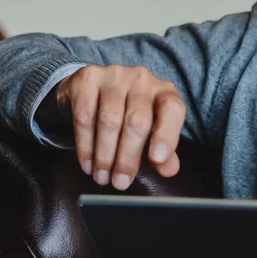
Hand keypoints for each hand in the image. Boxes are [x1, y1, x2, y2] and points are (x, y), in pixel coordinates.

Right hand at [55, 65, 184, 189]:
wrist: (91, 90)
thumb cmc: (126, 114)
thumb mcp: (149, 133)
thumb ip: (162, 152)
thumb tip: (169, 169)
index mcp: (164, 92)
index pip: (172, 109)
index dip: (166, 135)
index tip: (157, 159)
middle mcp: (141, 79)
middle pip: (137, 120)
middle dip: (127, 157)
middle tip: (120, 181)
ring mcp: (113, 75)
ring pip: (109, 120)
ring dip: (104, 155)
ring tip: (102, 176)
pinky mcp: (87, 79)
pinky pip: (84, 116)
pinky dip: (85, 145)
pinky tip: (87, 163)